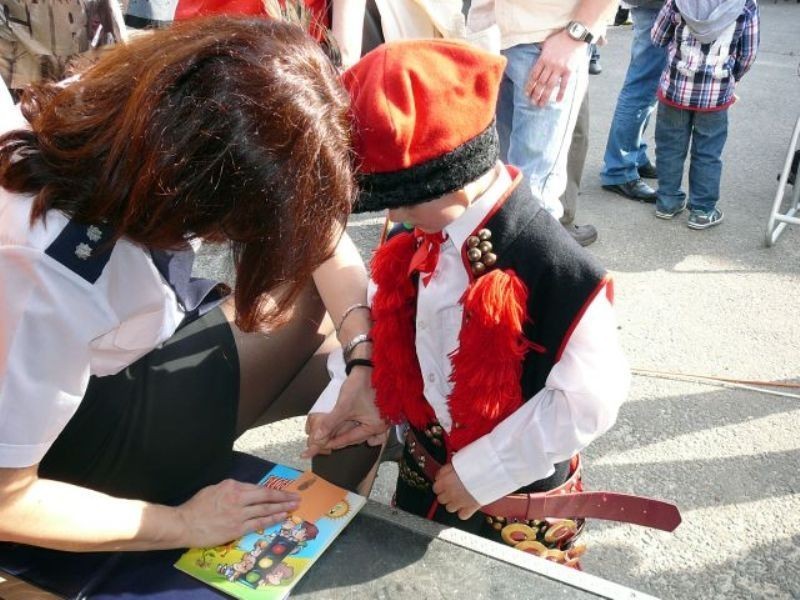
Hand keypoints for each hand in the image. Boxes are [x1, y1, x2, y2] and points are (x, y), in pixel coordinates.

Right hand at [176, 479, 299, 547]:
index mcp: (232, 486)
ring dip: (282, 507)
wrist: (184, 524)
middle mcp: (239, 497)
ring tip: (294, 506)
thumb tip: (242, 492)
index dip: (272, 491)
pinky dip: (272, 519)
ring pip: (265, 509)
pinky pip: (259, 523)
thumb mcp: (214, 489)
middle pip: (266, 496)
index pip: (257, 488)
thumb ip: (230, 490)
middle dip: (283, 497)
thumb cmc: (196, 507)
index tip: (283, 491)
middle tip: (296, 497)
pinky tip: (282, 517)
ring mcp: (239, 514)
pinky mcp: (237, 528)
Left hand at [302, 367, 387, 457]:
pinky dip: (355, 427)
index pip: (351, 439)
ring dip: (346, 433)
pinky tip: (346, 427)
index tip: (322, 446)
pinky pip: (364, 425)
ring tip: (331, 434)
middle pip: (356, 437)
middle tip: (324, 441)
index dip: (335, 442)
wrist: (369, 366)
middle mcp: (381, 426)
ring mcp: (381, 419)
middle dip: (340, 438)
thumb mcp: (343, 406)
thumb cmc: (360, 385)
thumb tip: (317, 437)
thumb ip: (330, 423)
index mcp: (375, 426)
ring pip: (360, 431)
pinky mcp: (377, 412)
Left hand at [432, 463, 480, 519]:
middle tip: (453, 490)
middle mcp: (450, 492)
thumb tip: (441, 475)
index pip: (436, 488)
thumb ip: (446, 470)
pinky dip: (464, 512)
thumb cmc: (474, 463)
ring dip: (454, 504)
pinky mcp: (470, 508)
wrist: (489, 469)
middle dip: (446, 495)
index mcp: (445, 480)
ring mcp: (459, 502)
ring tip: (461, 497)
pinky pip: (462, 515)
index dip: (441, 486)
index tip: (444, 485)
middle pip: (441, 499)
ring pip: (449, 508)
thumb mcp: (456, 462)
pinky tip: (467, 506)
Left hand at [525, 31, 586, 106]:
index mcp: (543, 59)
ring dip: (545, 96)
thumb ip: (541, 53)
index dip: (530, 85)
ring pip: (550, 85)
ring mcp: (560, 68)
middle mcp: (550, 65)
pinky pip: (564, 84)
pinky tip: (558, 101)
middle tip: (532, 102)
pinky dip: (561, 93)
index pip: (534, 75)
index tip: (527, 93)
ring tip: (541, 104)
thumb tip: (537, 59)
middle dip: (536, 93)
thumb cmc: (561, 38)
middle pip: (540, 82)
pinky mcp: (569, 70)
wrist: (576, 35)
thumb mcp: (547, 43)